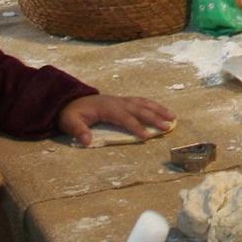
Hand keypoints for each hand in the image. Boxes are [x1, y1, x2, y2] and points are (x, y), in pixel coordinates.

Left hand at [59, 93, 175, 143]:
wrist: (69, 100)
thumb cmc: (71, 114)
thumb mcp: (70, 122)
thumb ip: (79, 131)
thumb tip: (87, 141)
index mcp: (107, 108)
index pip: (124, 118)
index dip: (135, 127)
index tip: (146, 136)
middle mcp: (117, 102)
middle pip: (139, 109)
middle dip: (154, 118)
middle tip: (168, 127)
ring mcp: (121, 100)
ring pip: (143, 103)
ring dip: (158, 109)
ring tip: (173, 117)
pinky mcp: (123, 101)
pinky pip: (141, 101)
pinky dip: (153, 105)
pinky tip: (162, 110)